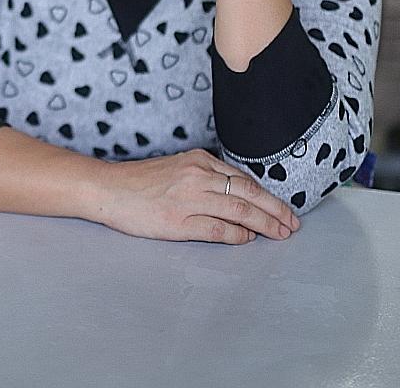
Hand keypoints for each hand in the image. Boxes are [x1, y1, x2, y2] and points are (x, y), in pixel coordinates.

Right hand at [84, 149, 299, 242]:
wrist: (107, 189)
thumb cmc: (139, 182)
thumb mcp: (177, 168)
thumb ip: (205, 177)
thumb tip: (236, 196)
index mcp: (198, 161)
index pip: (243, 179)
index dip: (268, 196)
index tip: (283, 209)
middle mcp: (197, 176)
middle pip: (249, 194)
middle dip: (276, 211)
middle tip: (292, 224)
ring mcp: (189, 199)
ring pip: (240, 211)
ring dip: (264, 224)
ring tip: (279, 234)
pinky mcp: (179, 221)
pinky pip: (218, 229)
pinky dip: (237, 235)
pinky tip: (247, 239)